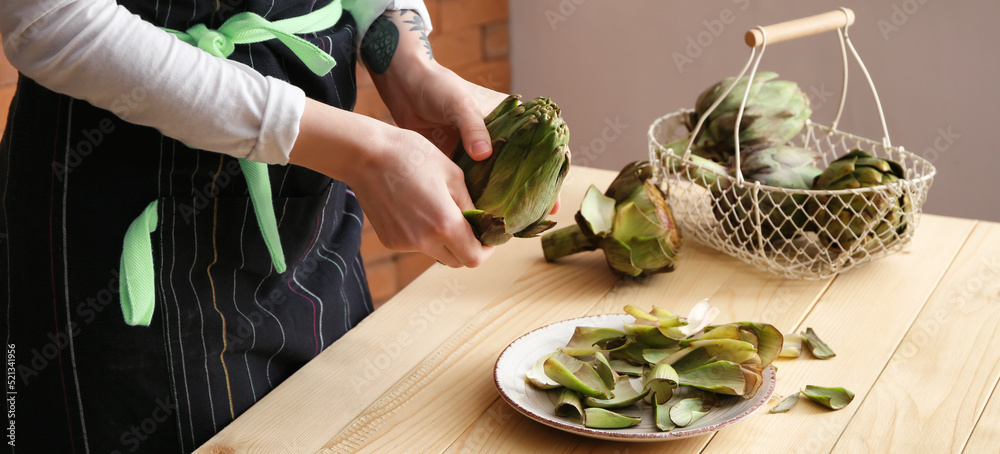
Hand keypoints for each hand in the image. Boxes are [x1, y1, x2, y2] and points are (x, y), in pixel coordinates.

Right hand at [354, 126, 493, 267]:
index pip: (474, 258)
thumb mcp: (452, 174)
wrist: (365, 155)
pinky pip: (416, 246)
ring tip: (440, 211)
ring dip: (445, 241)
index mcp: (444, 223)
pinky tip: (417, 209)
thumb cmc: (412, 155)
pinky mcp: (390, 240)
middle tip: (470, 225)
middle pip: (456, 261)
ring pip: (436, 253)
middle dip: (467, 247)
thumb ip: (470, 204)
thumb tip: (482, 220)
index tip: (488, 236)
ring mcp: (404, 243)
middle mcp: (423, 240)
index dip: (486, 250)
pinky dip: (424, 235)